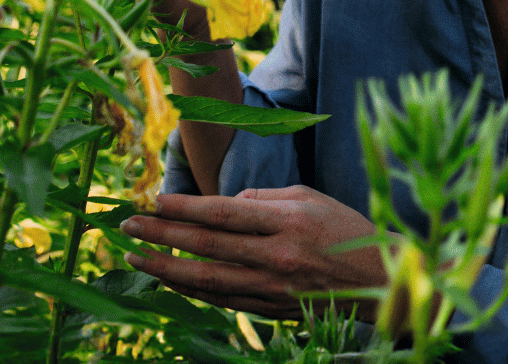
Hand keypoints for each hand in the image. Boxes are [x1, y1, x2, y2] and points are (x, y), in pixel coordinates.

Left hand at [121, 186, 386, 320]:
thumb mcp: (311, 197)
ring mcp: (273, 288)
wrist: (378, 280)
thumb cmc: (345, 229)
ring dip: (166, 269)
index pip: (224, 212)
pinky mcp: (271, 310)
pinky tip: (170, 280)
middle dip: (162, 235)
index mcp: (289, 221)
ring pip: (207, 280)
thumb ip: (264, 198)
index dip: (185, 208)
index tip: (154, 200)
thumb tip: (224, 204)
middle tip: (128, 226)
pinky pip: (222, 300)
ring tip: (136, 258)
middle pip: (207, 246)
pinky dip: (192, 290)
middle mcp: (278, 256)